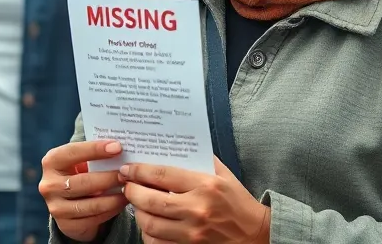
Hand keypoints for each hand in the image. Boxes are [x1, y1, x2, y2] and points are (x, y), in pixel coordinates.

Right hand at [40, 140, 128, 242]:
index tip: (118, 147)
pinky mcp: (66, 225)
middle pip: (83, 182)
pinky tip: (121, 203)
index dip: (95, 149)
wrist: (68, 202)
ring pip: (90, 204)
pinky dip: (110, 210)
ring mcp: (56, 208)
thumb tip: (120, 148)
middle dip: (108, 177)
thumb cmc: (80, 173)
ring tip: (128, 189)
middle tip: (126, 173)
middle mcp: (49, 185)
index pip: (72, 152)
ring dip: (113, 197)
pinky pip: (93, 219)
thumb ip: (95, 155)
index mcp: (52, 162)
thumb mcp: (81, 161)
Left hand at [121, 158, 270, 243]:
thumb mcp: (224, 175)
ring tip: (136, 204)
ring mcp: (192, 232)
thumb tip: (175, 147)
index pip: (162, 175)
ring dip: (138, 213)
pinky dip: (148, 234)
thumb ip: (202, 160)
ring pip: (150, 224)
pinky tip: (149, 223)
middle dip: (132, 192)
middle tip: (127, 185)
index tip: (129, 169)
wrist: (254, 234)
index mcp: (205, 185)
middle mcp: (197, 209)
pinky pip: (157, 243)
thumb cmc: (238, 201)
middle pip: (151, 201)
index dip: (140, 171)